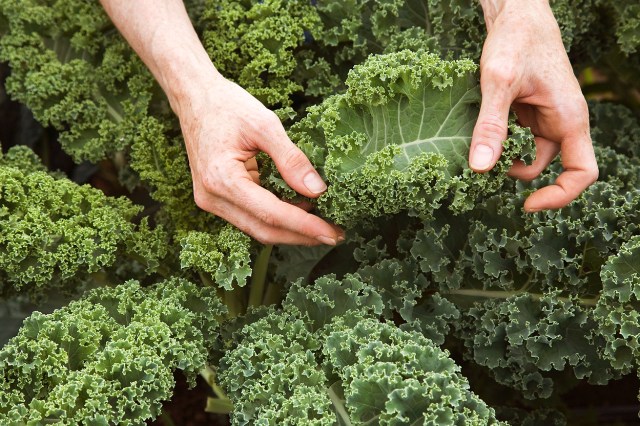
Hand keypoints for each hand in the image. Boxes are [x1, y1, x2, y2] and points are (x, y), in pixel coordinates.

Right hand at [178, 75, 342, 245]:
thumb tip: (318, 190)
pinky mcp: (216, 199)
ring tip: (323, 225)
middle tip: (335, 235)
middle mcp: (212, 198)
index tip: (333, 233)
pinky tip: (301, 210)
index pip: (271, 214)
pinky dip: (277, 218)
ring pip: (258, 228)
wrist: (194, 98)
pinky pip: (251, 216)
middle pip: (264, 230)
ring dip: (291, 230)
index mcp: (221, 179)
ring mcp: (211, 201)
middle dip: (302, 235)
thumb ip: (292, 159)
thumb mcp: (265, 124)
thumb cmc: (227, 105)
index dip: (305, 226)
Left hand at [471, 0, 597, 211]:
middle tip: (488, 173)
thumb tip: (480, 168)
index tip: (528, 204)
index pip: (582, 172)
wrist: (516, 13)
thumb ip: (490, 125)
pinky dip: (502, 144)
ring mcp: (547, 117)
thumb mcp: (498, 82)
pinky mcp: (531, 112)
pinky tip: (481, 137)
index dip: (560, 195)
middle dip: (523, 177)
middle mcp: (563, 121)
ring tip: (480, 152)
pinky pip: (520, 139)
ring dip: (508, 160)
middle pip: (553, 168)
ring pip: (532, 155)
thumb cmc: (516, 40)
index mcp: (570, 118)